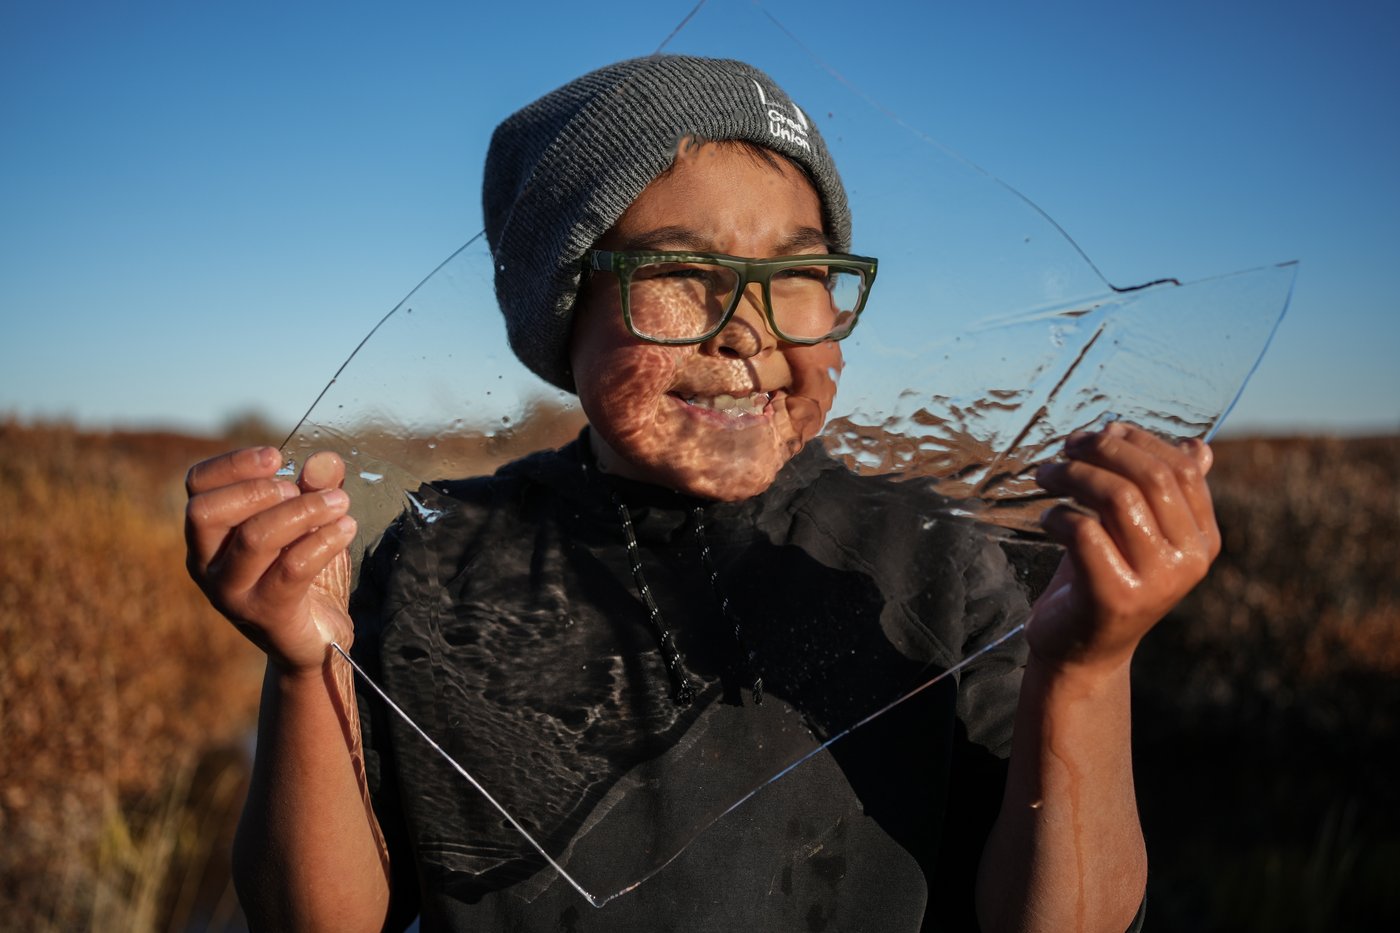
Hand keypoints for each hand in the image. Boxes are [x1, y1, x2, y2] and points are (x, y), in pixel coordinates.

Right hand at [185, 446, 356, 674]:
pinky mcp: (266, 615)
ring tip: (339, 503)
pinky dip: (322, 541)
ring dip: (302, 511)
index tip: (276, 457)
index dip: (232, 464)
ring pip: (254, 539)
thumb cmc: (302, 573)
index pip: (197, 487)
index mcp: (208, 535)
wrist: (313, 639)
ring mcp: (231, 594)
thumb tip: (325, 460)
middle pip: (206, 512)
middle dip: (258, 490)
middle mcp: (206, 565)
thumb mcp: (308, 522)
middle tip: (300, 489)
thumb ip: (315, 487)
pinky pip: (292, 569)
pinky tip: (346, 528)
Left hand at [1028, 422, 1219, 673]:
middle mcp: (1190, 560)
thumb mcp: (1139, 532)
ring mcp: (1157, 581)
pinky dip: (1058, 515)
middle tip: (1066, 447)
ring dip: (1073, 475)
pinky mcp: (1115, 596)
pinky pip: (1084, 531)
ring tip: (1046, 475)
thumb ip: (1165, 493)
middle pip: (1151, 477)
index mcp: (1204, 539)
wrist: (1082, 651)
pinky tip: (1047, 519)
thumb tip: (1195, 445)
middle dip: (1102, 450)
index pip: (1182, 469)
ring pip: (1118, 497)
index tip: (1100, 431)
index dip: (1138, 440)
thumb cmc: (1105, 578)